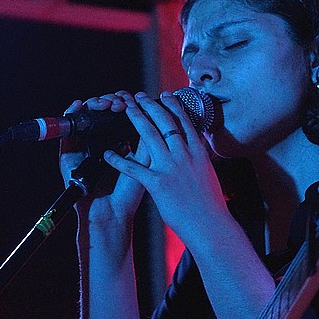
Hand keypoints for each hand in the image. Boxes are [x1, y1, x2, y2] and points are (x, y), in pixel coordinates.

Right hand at [60, 92, 148, 227]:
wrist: (112, 213)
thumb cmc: (130, 192)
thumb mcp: (145, 161)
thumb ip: (147, 138)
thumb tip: (154, 111)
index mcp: (119, 142)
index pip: (120, 115)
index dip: (126, 103)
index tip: (135, 97)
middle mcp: (101, 142)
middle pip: (103, 113)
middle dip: (112, 101)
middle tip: (120, 102)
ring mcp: (84, 147)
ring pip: (86, 117)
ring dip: (95, 104)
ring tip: (105, 103)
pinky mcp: (69, 155)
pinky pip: (66, 131)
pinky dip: (70, 115)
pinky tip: (78, 105)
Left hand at [103, 91, 228, 242]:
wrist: (210, 224)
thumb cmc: (211, 203)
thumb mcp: (208, 174)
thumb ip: (199, 158)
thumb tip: (197, 148)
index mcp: (198, 152)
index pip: (184, 122)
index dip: (173, 105)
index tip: (165, 95)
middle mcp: (184, 155)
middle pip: (164, 122)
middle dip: (150, 105)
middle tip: (139, 96)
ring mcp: (170, 168)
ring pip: (149, 135)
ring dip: (135, 118)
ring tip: (126, 108)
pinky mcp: (157, 184)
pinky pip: (133, 168)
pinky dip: (118, 160)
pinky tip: (107, 154)